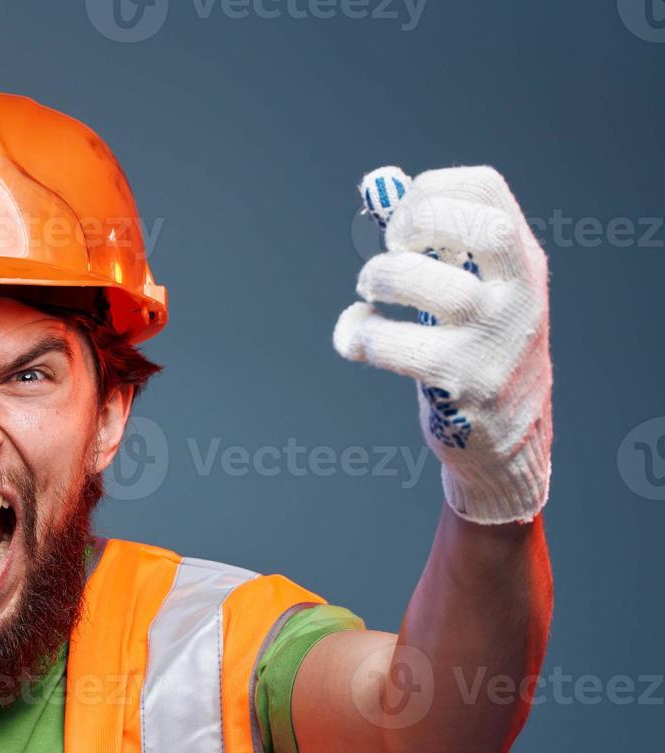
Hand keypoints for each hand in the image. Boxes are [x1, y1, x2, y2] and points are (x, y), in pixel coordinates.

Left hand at [334, 165, 551, 523]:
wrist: (507, 442)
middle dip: (418, 223)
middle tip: (394, 248)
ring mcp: (492, 342)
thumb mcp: (472, 290)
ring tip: (370, 293)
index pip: (489, 190)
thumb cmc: (474, 350)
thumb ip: (431, 241)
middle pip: (484, 230)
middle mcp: (519, 296)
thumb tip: (379, 185)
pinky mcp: (459, 384)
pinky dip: (356, 332)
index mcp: (522, 262)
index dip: (433, 188)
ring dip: (379, 277)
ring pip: (427, 284)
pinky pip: (388, 343)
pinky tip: (356, 332)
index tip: (403, 218)